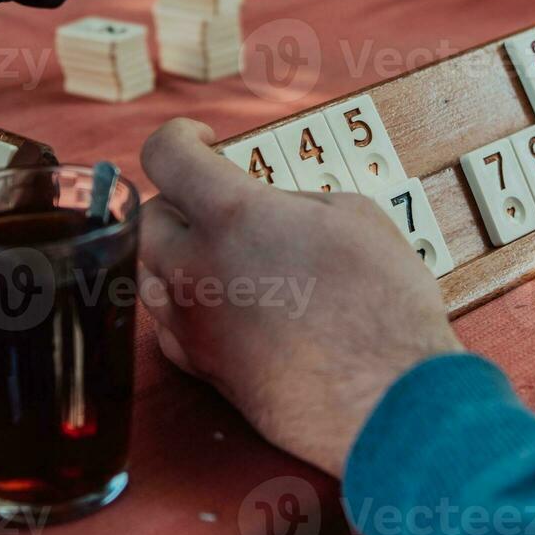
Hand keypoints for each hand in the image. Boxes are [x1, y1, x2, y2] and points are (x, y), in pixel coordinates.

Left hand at [137, 120, 461, 476]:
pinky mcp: (203, 370)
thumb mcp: (354, 216)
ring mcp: (193, 324)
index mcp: (233, 216)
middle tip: (214, 201)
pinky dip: (186, 306)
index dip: (178, 138)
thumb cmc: (383, 305)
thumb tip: (274, 208)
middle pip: (147, 218)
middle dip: (176, 200)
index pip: (165, 156)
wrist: (387, 397)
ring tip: (221, 254)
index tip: (200, 140)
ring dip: (177, 255)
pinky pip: (170, 326)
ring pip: (151, 274)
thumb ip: (293, 201)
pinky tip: (222, 303)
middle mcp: (196, 268)